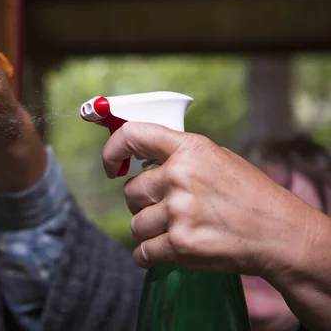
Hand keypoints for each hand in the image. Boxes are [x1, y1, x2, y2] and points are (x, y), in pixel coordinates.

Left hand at [102, 122, 323, 279]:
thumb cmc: (250, 195)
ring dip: (149, 231)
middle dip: (143, 203)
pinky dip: (148, 255)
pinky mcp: (181, 245)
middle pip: (131, 192)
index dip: (113, 150)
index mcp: (190, 149)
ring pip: (136, 224)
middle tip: (167, 209)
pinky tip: (164, 251)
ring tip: (177, 230)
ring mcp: (179, 212)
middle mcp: (180, 177)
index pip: (133, 135)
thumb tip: (140, 157)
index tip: (111, 166)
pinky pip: (142, 251)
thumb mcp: (217, 159)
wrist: (279, 235)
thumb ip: (179, 156)